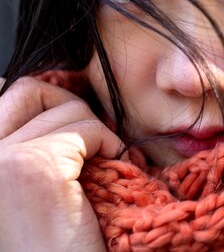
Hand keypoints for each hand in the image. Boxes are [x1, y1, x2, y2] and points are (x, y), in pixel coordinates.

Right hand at [0, 76, 123, 251]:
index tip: (72, 131)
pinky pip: (89, 130)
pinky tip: (113, 171)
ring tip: (99, 166)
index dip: (49, 103)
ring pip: (68, 110)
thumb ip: (24, 138)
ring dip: (95, 133)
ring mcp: (2, 158)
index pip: (10, 91)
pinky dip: (111, 145)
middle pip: (33, 90)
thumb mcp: (26, 181)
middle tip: (89, 145)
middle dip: (71, 109)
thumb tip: (24, 87)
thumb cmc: (51, 237)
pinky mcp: (36, 168)